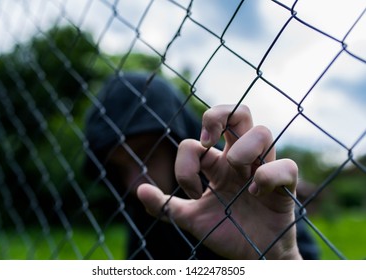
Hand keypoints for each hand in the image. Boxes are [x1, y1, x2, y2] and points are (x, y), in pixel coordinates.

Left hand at [137, 104, 301, 258]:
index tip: (192, 193)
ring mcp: (263, 170)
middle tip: (207, 141)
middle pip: (238, 113)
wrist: (252, 257)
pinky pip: (286, 166)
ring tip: (236, 170)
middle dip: (218, 116)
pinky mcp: (284, 187)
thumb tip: (138, 190)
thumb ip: (165, 206)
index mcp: (217, 166)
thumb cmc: (224, 233)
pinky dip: (269, 174)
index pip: (195, 143)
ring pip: (263, 132)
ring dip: (243, 148)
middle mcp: (240, 161)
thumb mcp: (190, 219)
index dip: (186, 164)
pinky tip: (256, 192)